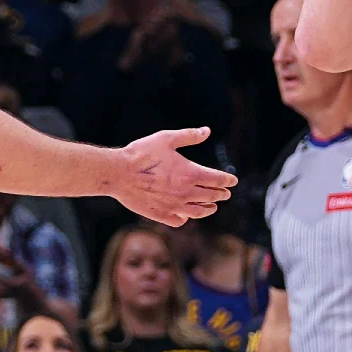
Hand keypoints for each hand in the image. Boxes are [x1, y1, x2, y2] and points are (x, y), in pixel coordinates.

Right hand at [113, 127, 236, 226]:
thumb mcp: (167, 138)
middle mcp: (186, 192)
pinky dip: (186, 218)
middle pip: (211, 196)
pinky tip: (186, 215)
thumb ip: (189, 136)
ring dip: (208, 209)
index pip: (217, 179)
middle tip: (225, 193)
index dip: (227, 180)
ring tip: (212, 207)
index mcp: (190, 173)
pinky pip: (180, 220)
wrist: (119, 173)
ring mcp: (174, 206)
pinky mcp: (161, 215)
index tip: (233, 181)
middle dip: (221, 194)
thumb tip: (207, 131)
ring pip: (198, 212)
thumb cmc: (142, 153)